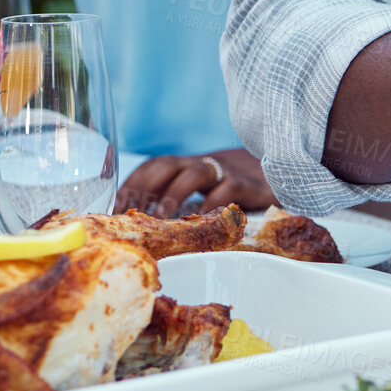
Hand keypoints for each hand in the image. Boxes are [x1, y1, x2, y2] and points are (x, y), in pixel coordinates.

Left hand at [115, 148, 274, 216]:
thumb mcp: (201, 188)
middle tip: (128, 211)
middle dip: (144, 185)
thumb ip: (175, 198)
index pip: (152, 166)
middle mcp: (201, 164)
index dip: (131, 182)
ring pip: (194, 173)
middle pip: (167, 164)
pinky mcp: (246, 184)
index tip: (114, 206)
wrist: (276, 173)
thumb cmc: (228, 187)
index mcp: (186, 165)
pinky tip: (200, 220)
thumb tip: (138, 226)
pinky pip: (226, 190)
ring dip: (173, 194)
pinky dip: (210, 204)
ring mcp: (225, 172)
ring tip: (159, 216)